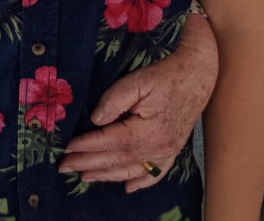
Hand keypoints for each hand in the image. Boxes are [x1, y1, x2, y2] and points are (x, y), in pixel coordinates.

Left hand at [60, 12, 217, 191]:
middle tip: (65, 166)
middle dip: (89, 164)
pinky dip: (141, 182)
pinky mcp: (173, 150)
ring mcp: (168, 152)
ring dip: (108, 175)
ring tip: (85, 177)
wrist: (198, 76)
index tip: (67, 148)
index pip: (110, 143)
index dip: (87, 146)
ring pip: (133, 170)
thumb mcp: (137, 81)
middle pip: (118, 160)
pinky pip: (156, 173)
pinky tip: (128, 188)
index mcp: (148, 131)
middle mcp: (159, 147)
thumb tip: (95, 120)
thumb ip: (114, 100)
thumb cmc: (166, 76)